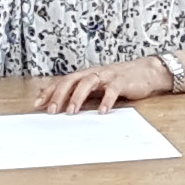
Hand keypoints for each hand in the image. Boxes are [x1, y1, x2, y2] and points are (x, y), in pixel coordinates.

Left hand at [35, 57, 176, 112]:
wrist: (147, 71)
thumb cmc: (120, 81)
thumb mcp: (99, 87)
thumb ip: (83, 94)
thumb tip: (63, 106)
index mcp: (86, 75)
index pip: (63, 81)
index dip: (49, 91)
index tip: (37, 104)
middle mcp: (94, 73)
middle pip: (71, 80)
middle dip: (59, 95)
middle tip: (52, 111)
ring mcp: (108, 76)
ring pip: (88, 82)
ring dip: (77, 97)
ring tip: (71, 112)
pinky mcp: (122, 81)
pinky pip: (112, 90)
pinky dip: (106, 101)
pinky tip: (101, 112)